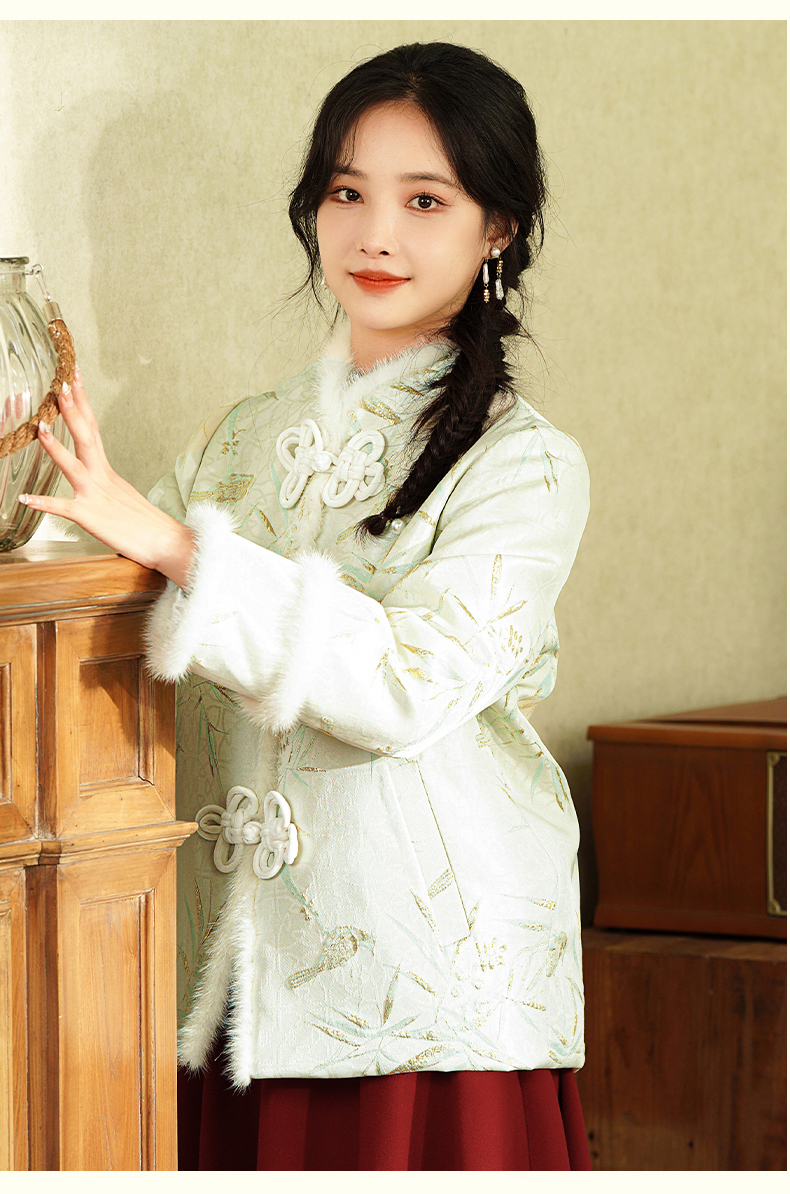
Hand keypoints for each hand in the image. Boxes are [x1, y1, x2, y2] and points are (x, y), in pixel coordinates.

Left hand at [19, 369, 194, 587]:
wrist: (168, 544)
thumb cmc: (148, 524)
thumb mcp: (124, 496)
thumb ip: (107, 484)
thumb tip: (97, 479)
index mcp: (108, 471)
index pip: (93, 428)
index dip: (82, 402)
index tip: (74, 377)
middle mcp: (102, 478)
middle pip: (86, 437)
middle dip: (72, 410)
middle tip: (60, 384)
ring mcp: (96, 497)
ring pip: (74, 467)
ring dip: (56, 447)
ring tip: (40, 428)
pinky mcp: (91, 518)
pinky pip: (64, 509)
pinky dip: (43, 504)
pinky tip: (24, 498)